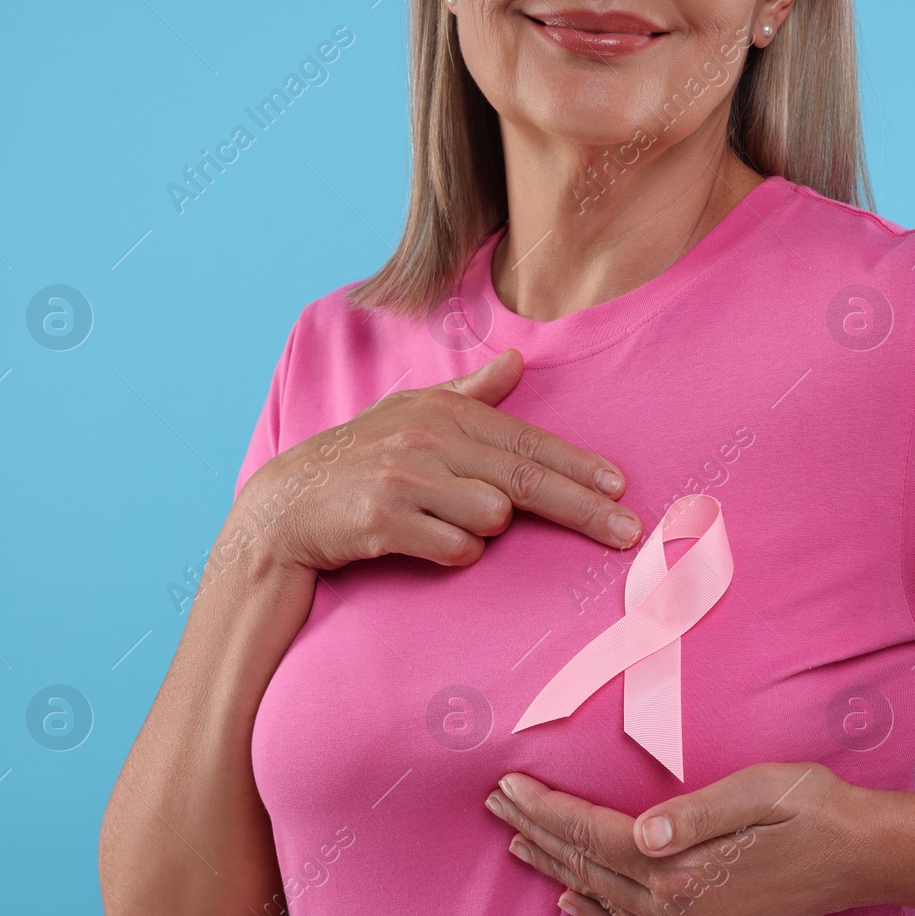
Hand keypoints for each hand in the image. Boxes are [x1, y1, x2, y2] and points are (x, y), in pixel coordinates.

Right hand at [242, 348, 643, 570]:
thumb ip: (469, 393)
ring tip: (442, 523)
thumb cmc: (359, 459)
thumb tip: (517, 363)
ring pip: (493, 518)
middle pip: (527, 481)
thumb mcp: (410, 414)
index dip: (580, 467)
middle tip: (628, 532)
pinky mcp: (385, 521)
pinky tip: (423, 542)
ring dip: (482, 532)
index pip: (529, 442)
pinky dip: (452, 553)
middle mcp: (428, 439)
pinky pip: (456, 549)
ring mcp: (405, 479)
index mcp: (443, 411)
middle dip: (584, 509)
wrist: (286, 506)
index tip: (621, 488)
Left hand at [485, 763, 862, 915]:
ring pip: (603, 901)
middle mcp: (681, 913)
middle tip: (493, 804)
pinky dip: (595, 915)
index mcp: (686, 870)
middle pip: (588, 869)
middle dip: (537, 833)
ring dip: (555, 870)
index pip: (594, 836)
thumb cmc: (811, 807)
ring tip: (515, 844)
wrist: (864, 857)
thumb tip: (641, 832)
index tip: (508, 783)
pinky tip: (568, 902)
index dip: (548, 808)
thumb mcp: (756, 790)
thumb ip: (694, 813)